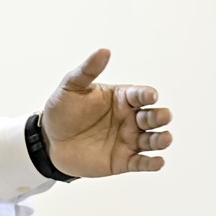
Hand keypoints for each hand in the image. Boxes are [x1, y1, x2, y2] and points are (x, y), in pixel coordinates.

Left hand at [41, 48, 171, 176]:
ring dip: (161, 139)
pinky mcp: (122, 160)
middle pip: (151, 117)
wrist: (49, 140)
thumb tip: (103, 51)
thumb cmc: (62, 110)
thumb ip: (88, 70)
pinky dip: (151, 163)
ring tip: (165, 138)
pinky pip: (141, 163)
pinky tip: (157, 162)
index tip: (150, 95)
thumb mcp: (71, 87)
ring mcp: (127, 140)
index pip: (139, 94)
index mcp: (120, 98)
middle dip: (159, 116)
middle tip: (163, 116)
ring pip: (151, 140)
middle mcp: (129, 118)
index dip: (146, 94)